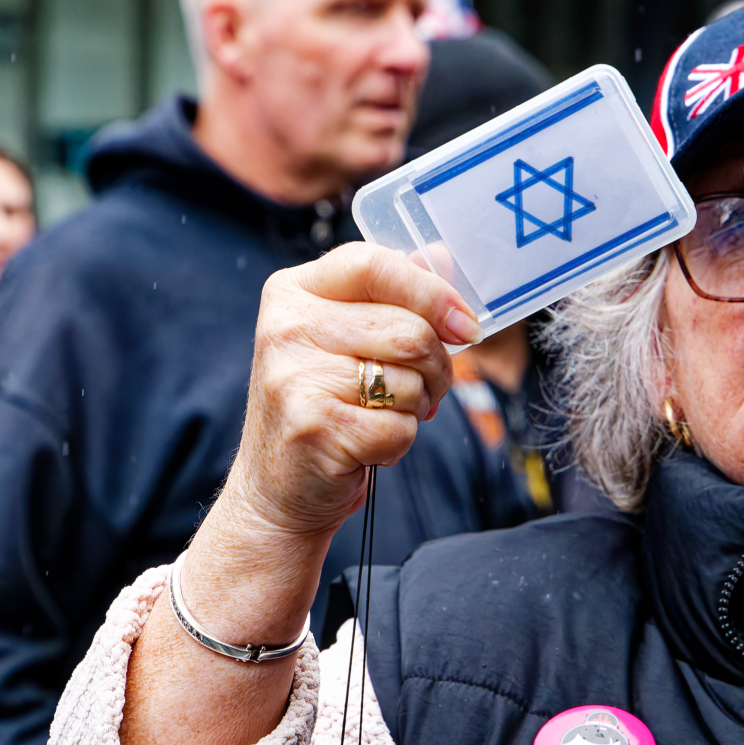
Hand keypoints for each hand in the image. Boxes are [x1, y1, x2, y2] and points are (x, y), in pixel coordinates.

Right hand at [222, 242, 480, 538]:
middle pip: (409, 331)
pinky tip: (367, 445)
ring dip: (417, 406)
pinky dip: (399, 442)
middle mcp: (286, 327)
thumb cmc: (325, 404)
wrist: (277, 487)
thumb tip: (445, 257)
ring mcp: (293, 377)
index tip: (466, 325)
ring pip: (408, 381)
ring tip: (384, 414)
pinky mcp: (312, 427)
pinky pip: (398, 428)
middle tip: (425, 388)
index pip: (374, 265)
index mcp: (294, 291)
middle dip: (436, 367)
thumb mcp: (347, 339)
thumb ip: (393, 296)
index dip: (432, 292)